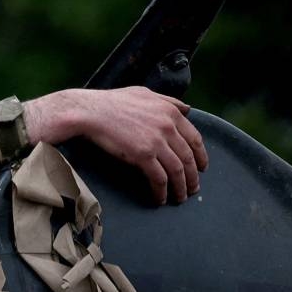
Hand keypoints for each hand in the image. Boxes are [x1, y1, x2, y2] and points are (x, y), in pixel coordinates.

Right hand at [23, 87, 207, 204]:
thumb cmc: (113, 102)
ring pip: (178, 170)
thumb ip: (168, 100)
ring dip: (181, 188)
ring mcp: (157, 141)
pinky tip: (160, 198)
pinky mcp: (143, 155)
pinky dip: (162, 192)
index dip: (201, 156)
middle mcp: (168, 126)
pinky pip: (159, 179)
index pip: (195, 138)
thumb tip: (187, 109)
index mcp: (171, 112)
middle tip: (192, 188)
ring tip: (179, 198)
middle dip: (193, 177)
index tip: (201, 168)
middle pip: (189, 157)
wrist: (90, 112)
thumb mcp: (144, 93)